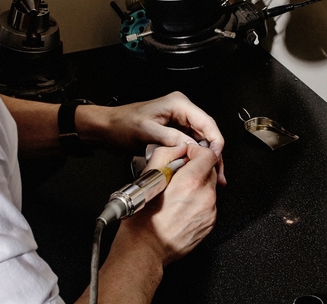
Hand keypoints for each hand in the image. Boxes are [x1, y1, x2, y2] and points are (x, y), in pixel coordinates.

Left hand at [82, 92, 225, 184]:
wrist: (107, 129)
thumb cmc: (122, 124)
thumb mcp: (146, 130)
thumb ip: (171, 138)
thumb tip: (192, 148)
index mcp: (179, 104)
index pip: (207, 122)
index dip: (215, 141)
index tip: (216, 157)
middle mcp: (182, 112)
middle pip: (208, 134)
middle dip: (214, 154)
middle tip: (218, 173)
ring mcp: (180, 124)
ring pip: (202, 143)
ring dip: (207, 159)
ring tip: (214, 176)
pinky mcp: (175, 135)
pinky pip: (191, 147)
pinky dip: (197, 160)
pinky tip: (201, 171)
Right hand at [117, 142, 217, 265]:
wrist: (146, 249)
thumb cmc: (143, 220)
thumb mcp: (147, 178)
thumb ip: (165, 155)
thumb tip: (178, 148)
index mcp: (191, 183)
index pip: (208, 155)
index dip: (196, 151)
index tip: (186, 155)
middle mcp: (205, 197)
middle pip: (210, 171)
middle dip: (197, 168)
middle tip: (178, 175)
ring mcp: (210, 212)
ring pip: (210, 188)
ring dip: (197, 185)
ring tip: (177, 194)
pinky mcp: (209, 223)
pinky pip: (209, 204)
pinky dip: (198, 201)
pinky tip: (181, 208)